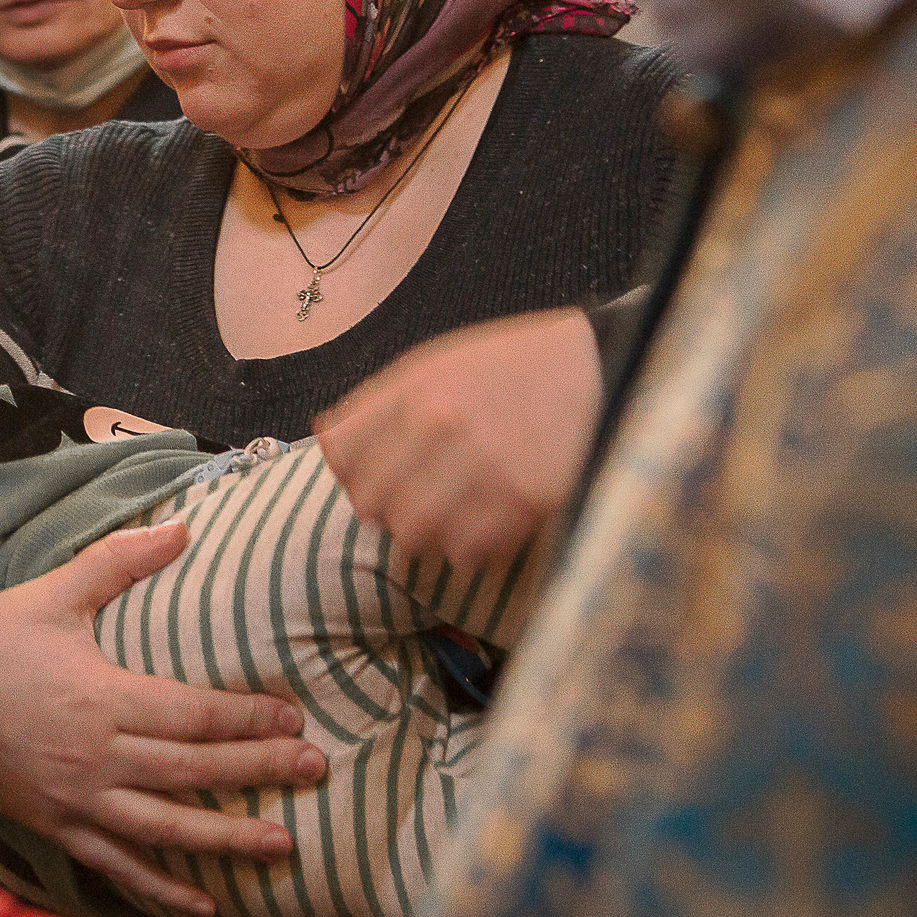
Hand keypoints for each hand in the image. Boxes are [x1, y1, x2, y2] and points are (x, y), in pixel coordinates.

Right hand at [0, 520, 324, 916]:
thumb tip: (183, 528)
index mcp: (101, 698)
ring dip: (227, 839)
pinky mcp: (60, 829)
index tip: (292, 718)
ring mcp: (79, 802)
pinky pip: (118, 865)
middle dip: (258, 771)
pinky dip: (161, 887)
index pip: (192, 715)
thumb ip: (120, 562)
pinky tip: (205, 903)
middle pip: (192, 772)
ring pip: (166, 828)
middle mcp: (97, 758)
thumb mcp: (54, 594)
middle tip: (314, 769)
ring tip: (282, 844)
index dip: (246, 718)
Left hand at [314, 307, 601, 571]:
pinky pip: (465, 552)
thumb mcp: (432, 365)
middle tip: (408, 506)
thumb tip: (323, 440)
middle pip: (370, 504)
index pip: (341, 457)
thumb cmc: (503, 367)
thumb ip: (376, 404)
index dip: (350, 476)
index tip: (371, 479)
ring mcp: (482, 465)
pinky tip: (480, 525)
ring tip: (445, 518)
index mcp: (411, 390)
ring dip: (423, 534)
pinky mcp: (525, 500)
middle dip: (383, 511)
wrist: (593, 364)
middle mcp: (439, 426)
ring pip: (413, 536)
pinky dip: (465, 548)